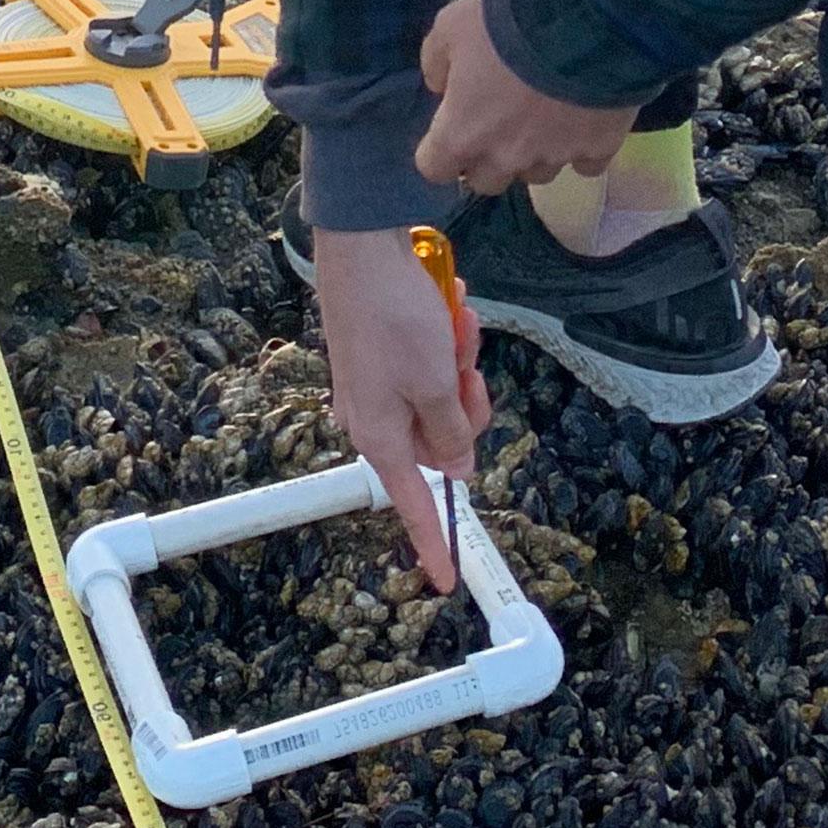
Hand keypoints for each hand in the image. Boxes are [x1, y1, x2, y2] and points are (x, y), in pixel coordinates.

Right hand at [312, 224, 489, 592]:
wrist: (361, 247)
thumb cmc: (395, 319)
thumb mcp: (436, 383)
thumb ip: (451, 433)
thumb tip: (455, 468)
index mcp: (382, 436)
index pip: (413, 503)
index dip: (433, 541)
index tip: (447, 580)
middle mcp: (375, 416)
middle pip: (440, 440)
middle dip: (465, 401)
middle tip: (466, 367)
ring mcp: (378, 383)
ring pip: (440, 395)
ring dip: (458, 361)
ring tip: (455, 322)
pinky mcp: (383, 352)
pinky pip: (428, 362)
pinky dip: (444, 339)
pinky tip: (447, 308)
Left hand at [411, 0, 635, 196]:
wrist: (581, 19)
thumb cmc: (504, 23)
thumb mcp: (450, 25)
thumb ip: (436, 61)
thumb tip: (441, 86)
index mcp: (462, 133)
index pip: (435, 168)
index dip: (439, 152)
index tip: (450, 127)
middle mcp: (506, 156)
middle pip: (486, 181)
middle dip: (487, 157)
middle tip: (497, 121)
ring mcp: (555, 156)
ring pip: (537, 174)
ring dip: (534, 152)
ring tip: (545, 115)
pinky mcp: (598, 148)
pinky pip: (586, 164)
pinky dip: (582, 147)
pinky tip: (584, 119)